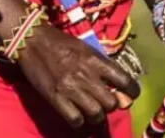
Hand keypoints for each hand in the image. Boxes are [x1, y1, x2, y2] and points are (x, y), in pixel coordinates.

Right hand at [15, 24, 140, 127]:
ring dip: (97, 116)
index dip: (132, 92)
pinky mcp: (56, 99)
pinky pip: (75, 120)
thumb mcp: (86, 48)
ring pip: (96, 115)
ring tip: (92, 113)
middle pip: (112, 103)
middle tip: (105, 103)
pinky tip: (78, 117)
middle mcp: (87, 76)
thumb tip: (118, 86)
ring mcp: (71, 89)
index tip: (130, 95)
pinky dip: (79, 122)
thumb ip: (102, 66)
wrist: (32, 41)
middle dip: (111, 106)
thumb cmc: (61, 42)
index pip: (126, 81)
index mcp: (96, 61)